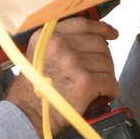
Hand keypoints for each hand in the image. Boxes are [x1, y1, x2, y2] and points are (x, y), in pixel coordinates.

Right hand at [5, 16, 118, 138]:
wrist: (27, 113)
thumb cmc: (34, 89)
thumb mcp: (38, 54)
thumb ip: (58, 42)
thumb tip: (92, 38)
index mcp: (47, 36)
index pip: (82, 24)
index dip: (101, 28)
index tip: (112, 33)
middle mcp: (59, 45)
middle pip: (99, 44)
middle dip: (103, 59)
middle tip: (99, 72)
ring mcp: (72, 62)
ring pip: (107, 63)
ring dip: (106, 76)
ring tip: (97, 87)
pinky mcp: (85, 81)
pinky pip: (110, 82)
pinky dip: (110, 91)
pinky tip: (103, 96)